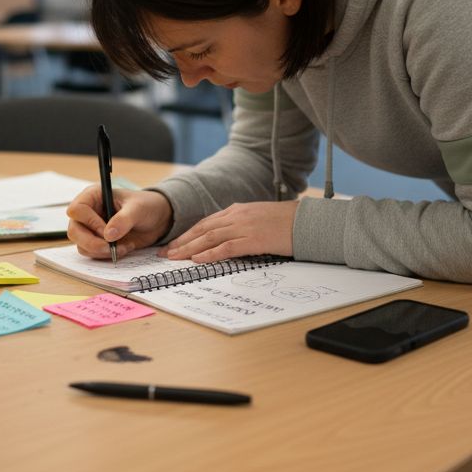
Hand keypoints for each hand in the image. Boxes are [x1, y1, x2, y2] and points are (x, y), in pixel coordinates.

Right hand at [66, 186, 172, 259]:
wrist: (157, 219)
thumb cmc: (146, 206)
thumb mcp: (138, 209)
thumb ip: (124, 220)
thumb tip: (108, 235)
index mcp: (94, 196)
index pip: (77, 210)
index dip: (89, 222)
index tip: (106, 231)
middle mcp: (88, 212)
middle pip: (74, 231)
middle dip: (92, 243)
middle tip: (110, 247)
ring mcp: (91, 229)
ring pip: (82, 245)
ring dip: (101, 251)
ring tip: (123, 247)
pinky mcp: (97, 242)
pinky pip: (92, 253)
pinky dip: (106, 256)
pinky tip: (123, 249)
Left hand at [163, 201, 297, 263]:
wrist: (306, 221)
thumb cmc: (285, 222)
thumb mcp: (258, 218)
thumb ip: (241, 225)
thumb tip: (226, 239)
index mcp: (237, 211)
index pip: (205, 223)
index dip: (187, 234)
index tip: (173, 244)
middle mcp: (237, 216)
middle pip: (202, 230)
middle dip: (182, 242)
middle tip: (165, 253)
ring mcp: (244, 227)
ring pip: (209, 238)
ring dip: (189, 249)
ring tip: (174, 258)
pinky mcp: (254, 240)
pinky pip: (227, 247)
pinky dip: (210, 254)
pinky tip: (198, 260)